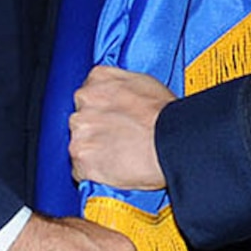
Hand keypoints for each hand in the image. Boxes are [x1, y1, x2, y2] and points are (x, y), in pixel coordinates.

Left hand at [69, 65, 173, 190]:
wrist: (172, 143)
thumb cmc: (168, 116)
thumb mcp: (145, 83)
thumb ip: (120, 87)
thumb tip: (119, 97)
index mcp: (99, 78)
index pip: (87, 94)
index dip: (100, 110)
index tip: (110, 120)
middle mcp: (85, 99)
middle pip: (80, 118)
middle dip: (94, 130)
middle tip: (117, 140)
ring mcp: (80, 128)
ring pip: (78, 142)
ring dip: (92, 151)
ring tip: (118, 156)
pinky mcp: (81, 156)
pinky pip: (79, 169)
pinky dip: (92, 173)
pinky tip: (112, 169)